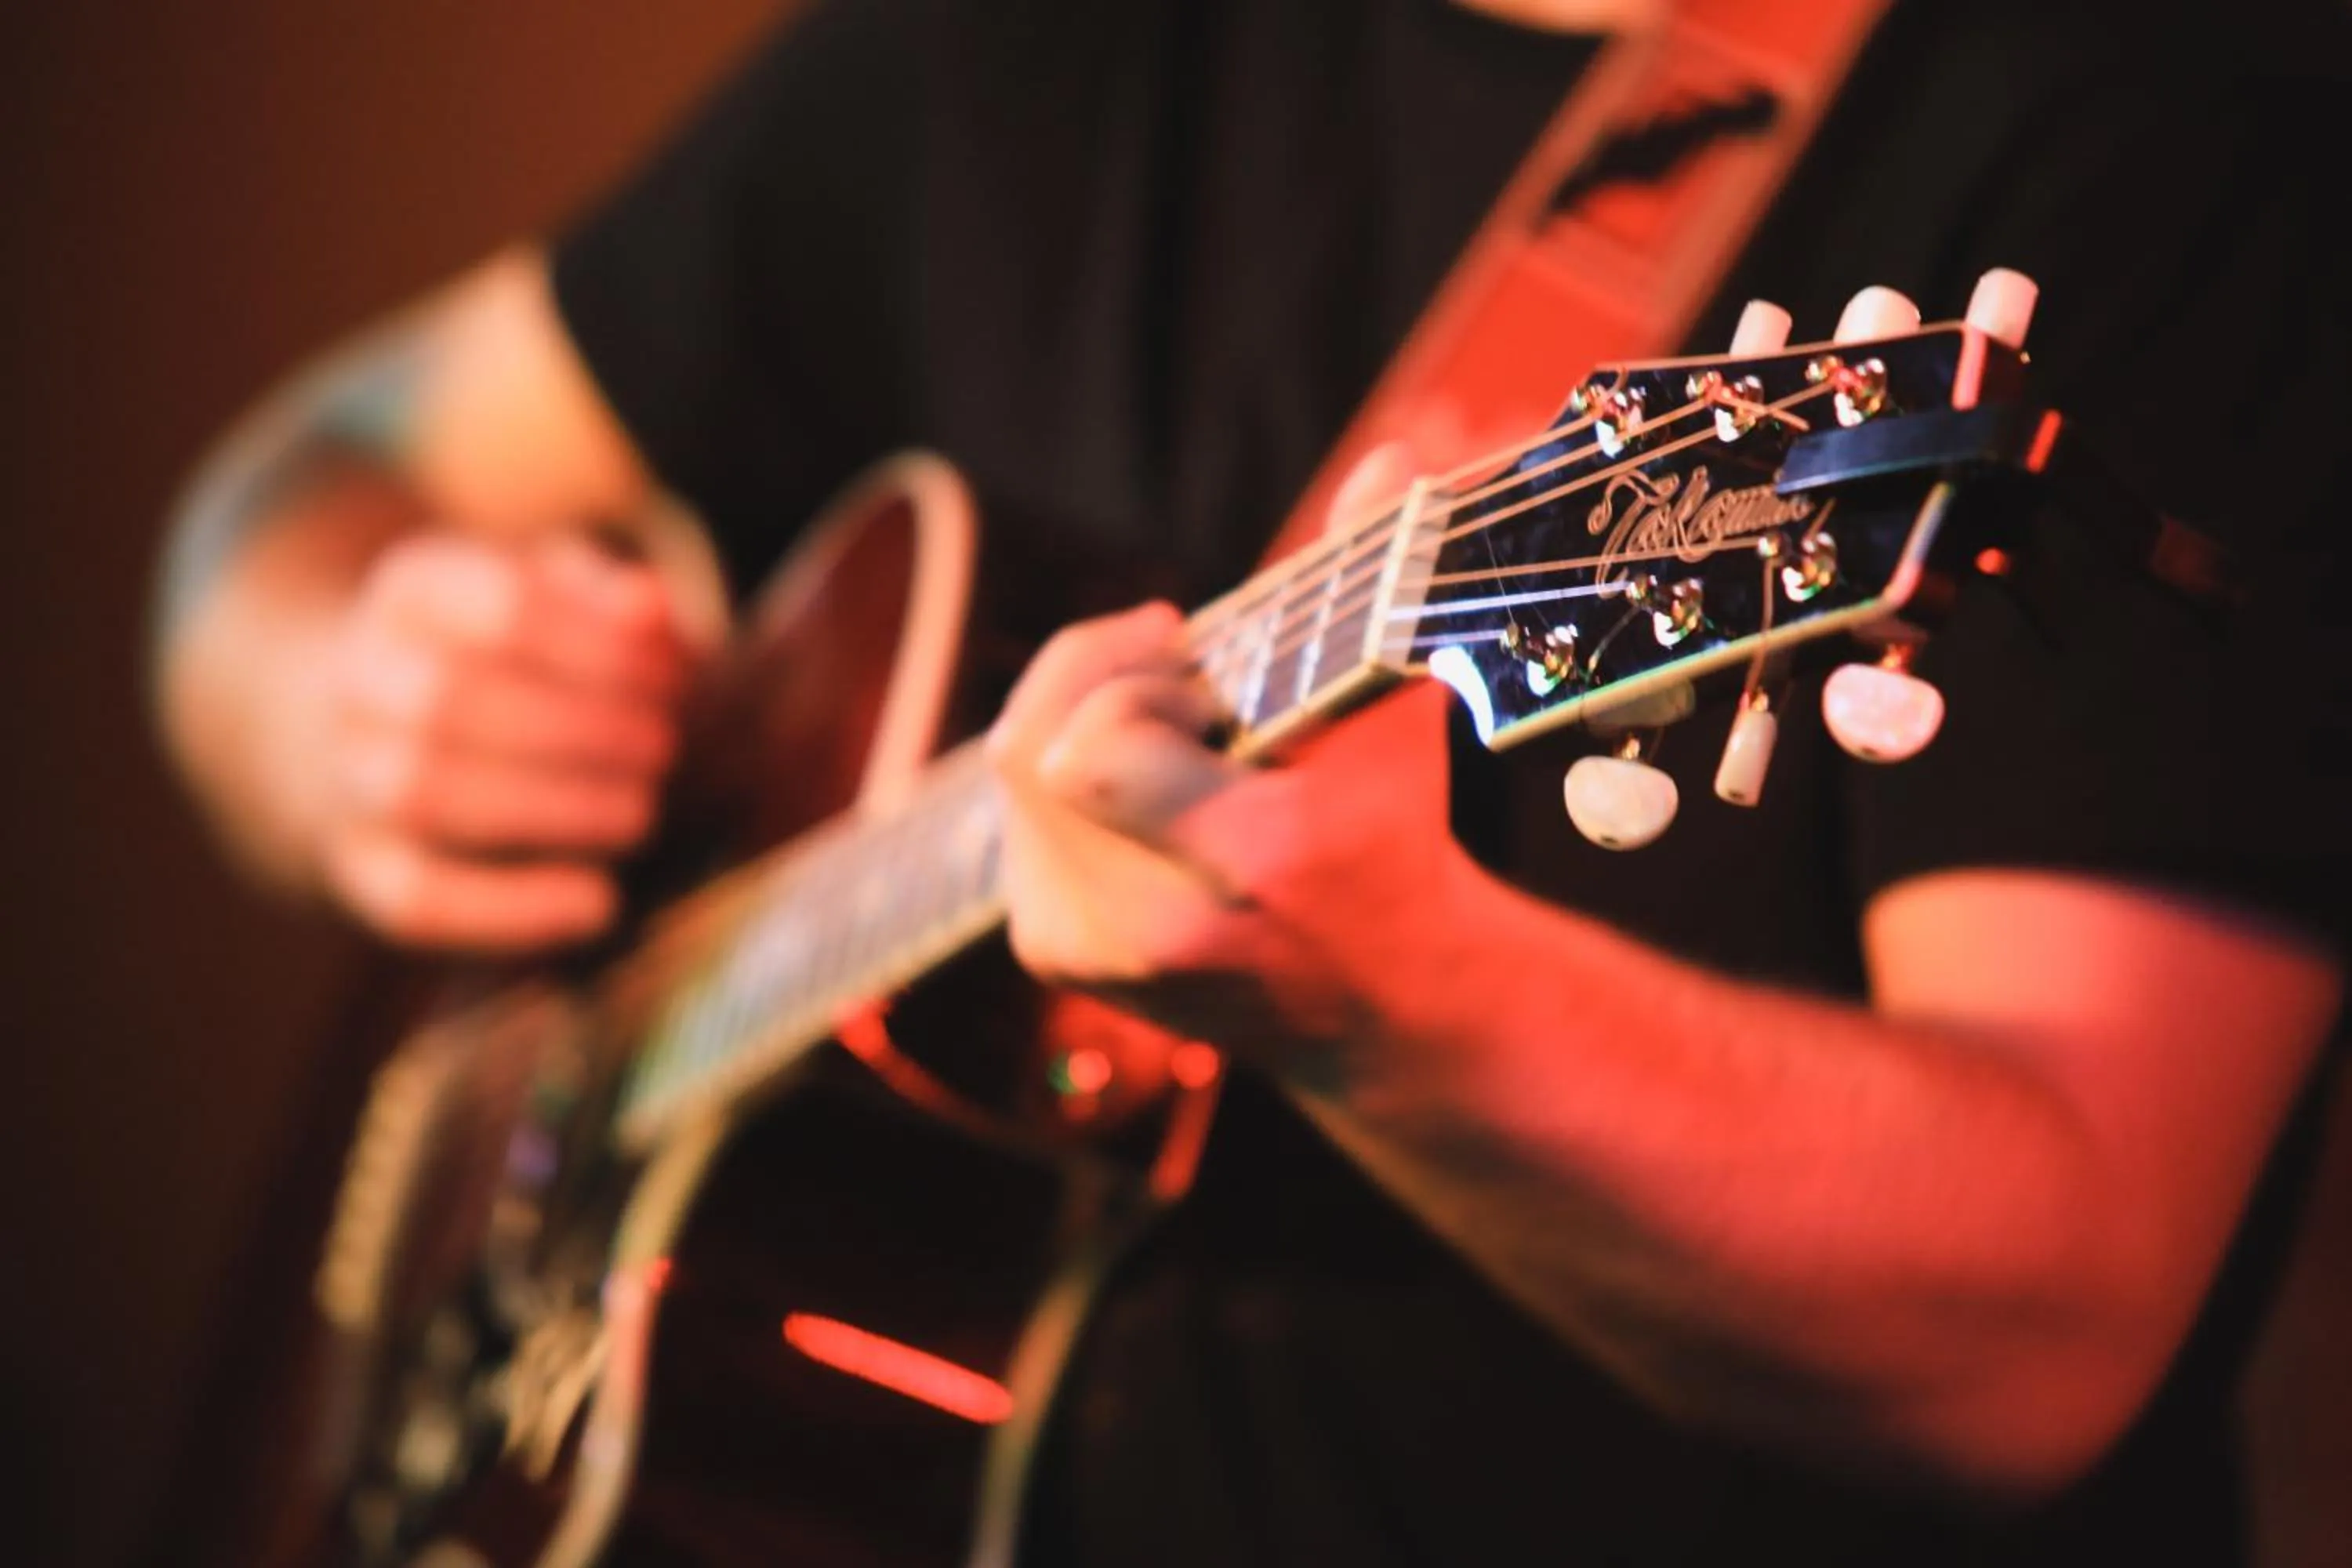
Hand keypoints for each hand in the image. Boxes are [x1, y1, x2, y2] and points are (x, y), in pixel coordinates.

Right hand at [304, 532, 692, 948]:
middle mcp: (359, 677)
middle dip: (578, 730)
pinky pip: (415, 899)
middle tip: (664, 750)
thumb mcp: (564, 603)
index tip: (672, 682)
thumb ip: (612, 601)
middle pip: (449, 698)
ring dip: (550, 810)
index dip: (601, 649)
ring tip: (641, 813)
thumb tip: (650, 605)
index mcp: (414, 593)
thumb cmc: (521, 655)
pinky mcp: (361, 866)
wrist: (401, 721)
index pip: (502, 606)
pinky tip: (601, 903)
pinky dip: (513, 909)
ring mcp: (347, 774)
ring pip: (421, 794)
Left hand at [986, 600, 1467, 1077]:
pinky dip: (1072, 780)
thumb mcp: (1397, 714)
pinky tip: (1148, 789)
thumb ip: (1379, 586)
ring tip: (1175, 734)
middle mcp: (1153, 927)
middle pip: (1029, 752)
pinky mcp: (1055, 956)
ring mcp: (1092, 953)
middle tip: (1178, 669)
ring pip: (1015, 779)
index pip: (1088, 747)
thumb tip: (1389, 457)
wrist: (1378, 999)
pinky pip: (1017, 821)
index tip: (1192, 654)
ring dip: (1086, 725)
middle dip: (1099, 684)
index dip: (1124, 679)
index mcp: (1245, 863)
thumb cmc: (1388, 833)